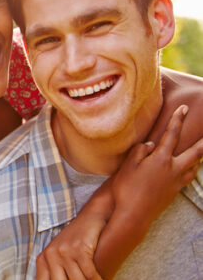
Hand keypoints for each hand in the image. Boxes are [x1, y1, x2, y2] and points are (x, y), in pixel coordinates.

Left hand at [36, 197, 105, 279]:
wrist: (89, 218)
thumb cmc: (75, 241)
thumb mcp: (59, 256)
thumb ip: (55, 271)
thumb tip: (58, 279)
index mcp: (43, 260)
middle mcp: (51, 255)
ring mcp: (64, 251)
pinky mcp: (79, 249)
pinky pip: (89, 274)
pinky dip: (97, 279)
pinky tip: (99, 279)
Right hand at [112, 104, 202, 225]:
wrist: (134, 214)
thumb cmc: (127, 189)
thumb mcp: (128, 166)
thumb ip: (139, 151)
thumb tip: (150, 144)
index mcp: (160, 159)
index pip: (171, 135)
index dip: (177, 120)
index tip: (184, 108)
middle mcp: (173, 169)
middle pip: (195, 152)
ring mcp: (176, 181)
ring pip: (195, 166)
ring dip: (200, 156)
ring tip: (201, 151)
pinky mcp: (175, 192)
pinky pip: (189, 176)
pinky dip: (193, 169)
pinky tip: (190, 169)